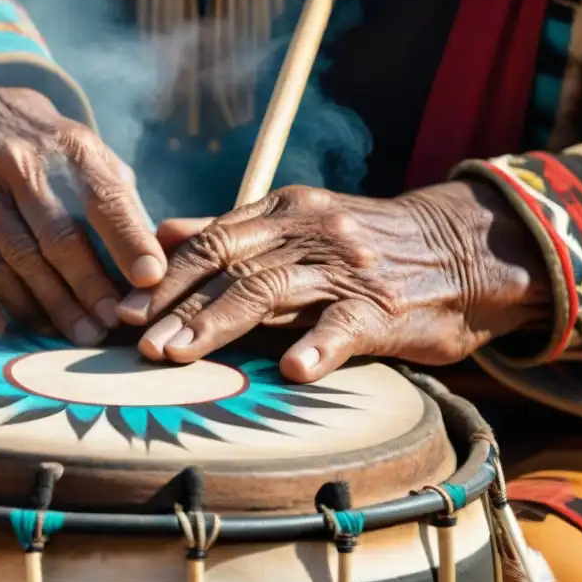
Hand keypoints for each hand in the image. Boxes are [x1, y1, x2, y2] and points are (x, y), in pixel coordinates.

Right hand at [0, 87, 165, 343]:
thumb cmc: (50, 154)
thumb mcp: (92, 157)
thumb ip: (121, 205)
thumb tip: (153, 271)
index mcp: (66, 149)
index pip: (103, 200)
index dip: (128, 242)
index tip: (150, 280)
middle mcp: (14, 165)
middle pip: (56, 239)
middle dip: (88, 289)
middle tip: (109, 327)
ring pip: (10, 262)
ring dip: (44, 307)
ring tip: (76, 335)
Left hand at [116, 183, 552, 381]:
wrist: (459, 247)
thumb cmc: (366, 244)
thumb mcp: (297, 223)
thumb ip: (230, 231)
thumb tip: (162, 234)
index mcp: (283, 212)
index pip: (210, 242)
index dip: (164, 278)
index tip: (122, 309)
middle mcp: (308, 231)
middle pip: (229, 266)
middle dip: (177, 305)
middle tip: (137, 342)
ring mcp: (347, 266)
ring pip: (271, 291)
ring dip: (217, 325)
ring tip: (177, 356)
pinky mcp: (385, 305)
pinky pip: (346, 324)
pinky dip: (318, 345)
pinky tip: (293, 370)